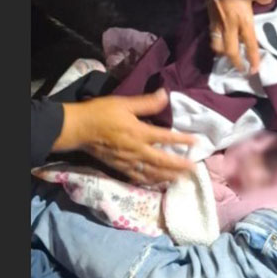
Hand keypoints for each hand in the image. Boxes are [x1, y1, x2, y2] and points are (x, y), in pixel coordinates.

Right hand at [53, 88, 196, 184]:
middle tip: (194, 170)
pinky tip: (157, 183)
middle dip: (179, 166)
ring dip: (168, 176)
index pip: (166, 138)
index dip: (182, 140)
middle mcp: (137, 150)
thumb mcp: (125, 104)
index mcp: (140, 133)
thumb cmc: (101, 113)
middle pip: (162, 161)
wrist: (79, 129)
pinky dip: (150, 181)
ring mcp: (128, 162)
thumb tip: (165, 95)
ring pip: (152, 173)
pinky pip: (138, 178)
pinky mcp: (119, 168)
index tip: (197, 142)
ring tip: (181, 179)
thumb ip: (146, 103)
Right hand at [205, 0, 273, 72]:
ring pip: (219, 47)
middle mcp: (231, 27)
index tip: (254, 70)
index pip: (250, 44)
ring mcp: (218, 25)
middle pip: (231, 51)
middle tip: (241, 70)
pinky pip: (213, 38)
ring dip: (224, 55)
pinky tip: (218, 44)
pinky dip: (216, 44)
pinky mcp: (210, 21)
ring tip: (228, 58)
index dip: (252, 58)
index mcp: (243, 21)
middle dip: (236, 63)